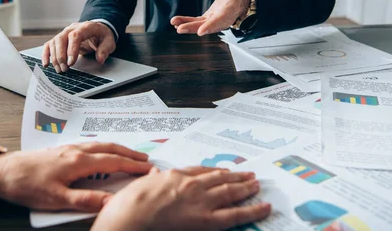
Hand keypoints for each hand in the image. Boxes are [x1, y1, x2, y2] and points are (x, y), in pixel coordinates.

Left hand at [0, 143, 151, 211]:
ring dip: (118, 149)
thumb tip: (110, 201)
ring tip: (129, 155)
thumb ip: (86, 200)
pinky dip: (104, 148)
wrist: (3, 172)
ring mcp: (68, 148)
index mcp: (78, 162)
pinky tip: (102, 153)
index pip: (114, 163)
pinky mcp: (61, 150)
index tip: (148, 169)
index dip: (133, 166)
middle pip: (110, 149)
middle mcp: (76, 151)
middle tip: (146, 160)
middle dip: (130, 154)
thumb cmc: (26, 185)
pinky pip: (90, 145)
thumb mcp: (57, 199)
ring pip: (100, 145)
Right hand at [42, 21, 115, 72]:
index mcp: (86, 27)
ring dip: (55, 57)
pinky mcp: (60, 39)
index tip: (71, 63)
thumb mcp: (109, 41)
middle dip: (61, 55)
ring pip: (54, 42)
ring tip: (60, 70)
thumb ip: (105, 49)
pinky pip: (49, 45)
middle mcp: (72, 28)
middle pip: (61, 39)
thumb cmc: (102, 36)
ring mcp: (64, 33)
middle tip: (65, 69)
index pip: (75, 36)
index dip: (71, 50)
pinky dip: (46, 54)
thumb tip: (100, 59)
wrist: (97, 30)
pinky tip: (46, 64)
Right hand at [92, 167, 270, 230]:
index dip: (215, 171)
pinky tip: (264, 207)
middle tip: (249, 175)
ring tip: (257, 185)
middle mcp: (190, 184)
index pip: (200, 171)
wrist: (127, 219)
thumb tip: (154, 174)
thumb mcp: (139, 185)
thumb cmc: (128, 206)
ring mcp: (200, 201)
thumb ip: (152, 179)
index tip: (224, 171)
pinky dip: (252, 210)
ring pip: (230, 191)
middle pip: (218, 178)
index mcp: (174, 175)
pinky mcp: (206, 220)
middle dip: (235, 176)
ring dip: (246, 187)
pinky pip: (235, 214)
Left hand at [171, 0, 249, 35]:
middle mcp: (222, 19)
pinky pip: (196, 22)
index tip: (201, 31)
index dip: (211, 25)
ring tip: (175, 25)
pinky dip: (186, 22)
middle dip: (193, 28)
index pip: (221, 19)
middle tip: (180, 29)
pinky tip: (176, 23)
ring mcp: (213, 20)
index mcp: (230, 10)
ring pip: (200, 25)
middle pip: (207, 25)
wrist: (237, 0)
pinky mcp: (207, 19)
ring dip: (187, 26)